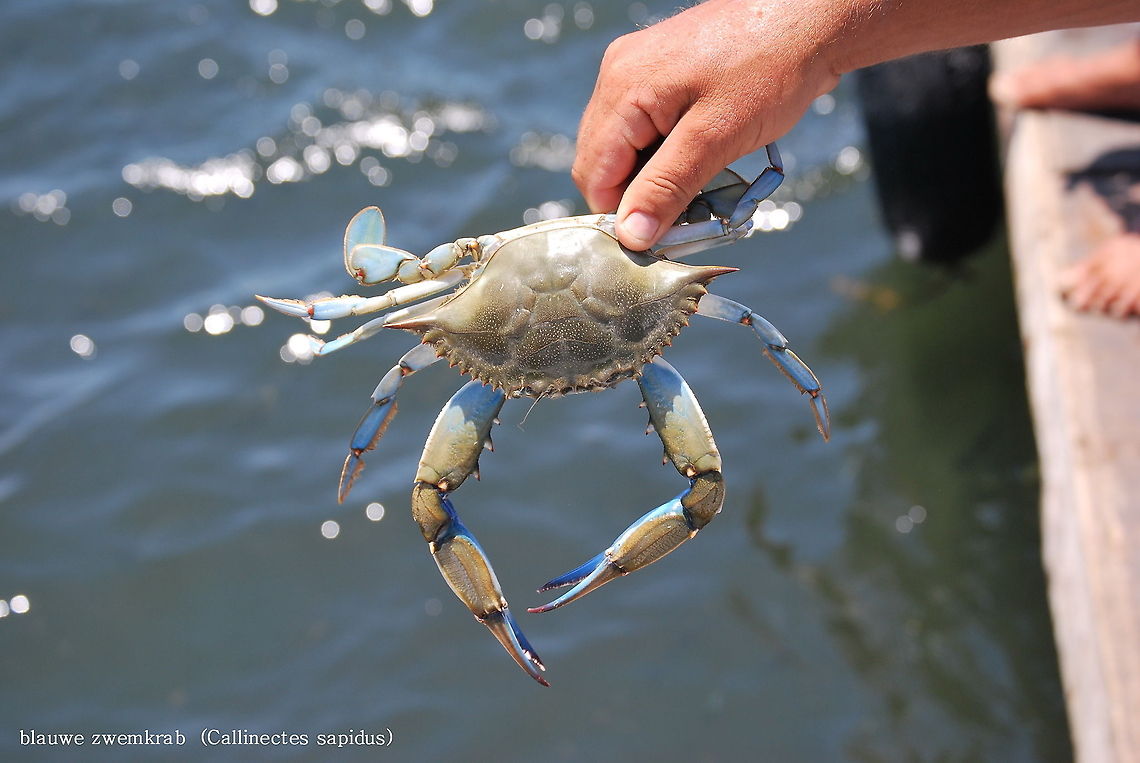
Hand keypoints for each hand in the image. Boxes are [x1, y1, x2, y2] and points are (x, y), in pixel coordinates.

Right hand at [572, 0, 842, 249]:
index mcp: (623, 88)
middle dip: (636, 196)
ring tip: (697, 187)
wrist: (813, 18)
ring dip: (653, 177)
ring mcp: (639, 69)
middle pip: (602, 162)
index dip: (620, 215)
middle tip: (683, 218)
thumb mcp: (716, 138)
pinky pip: (645, 127)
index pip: (593, 175)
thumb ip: (667, 188)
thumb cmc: (771, 67)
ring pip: (624, 148)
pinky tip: (699, 159)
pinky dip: (665, 153)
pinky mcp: (661, 72)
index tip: (657, 239)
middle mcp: (619, 74)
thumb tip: (631, 236)